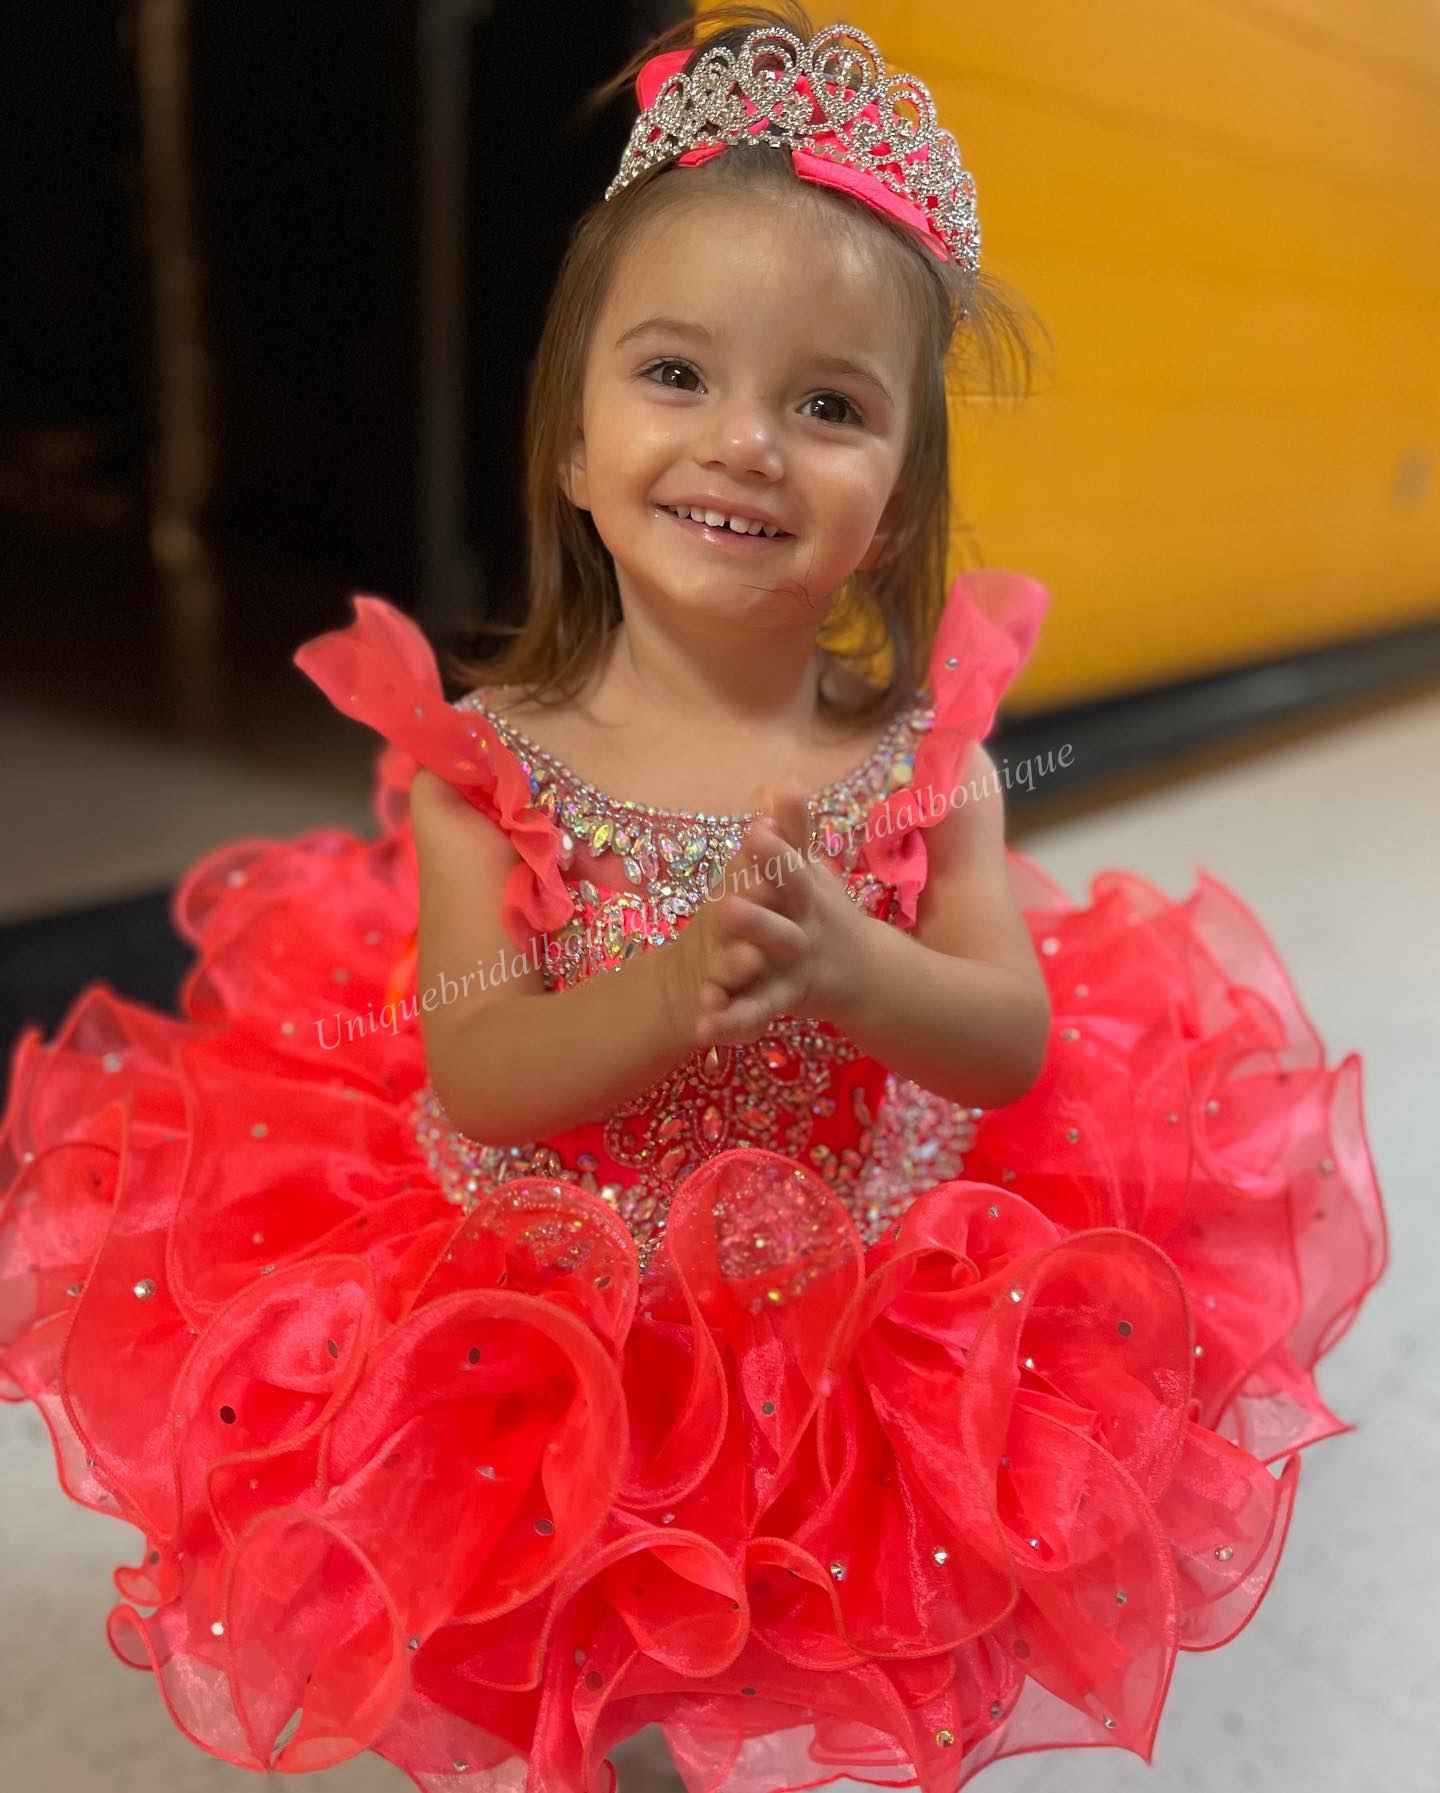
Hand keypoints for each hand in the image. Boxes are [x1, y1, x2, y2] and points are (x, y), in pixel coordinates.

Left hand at [674, 782, 871, 1049]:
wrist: (865, 974)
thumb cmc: (823, 910)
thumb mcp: (812, 870)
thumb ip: (794, 830)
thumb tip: (780, 783)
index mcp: (807, 892)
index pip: (792, 866)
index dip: (777, 849)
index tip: (757, 826)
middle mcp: (803, 927)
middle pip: (786, 913)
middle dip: (762, 905)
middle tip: (733, 889)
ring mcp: (793, 966)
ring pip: (769, 964)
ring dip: (744, 956)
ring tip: (716, 950)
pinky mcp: (779, 1000)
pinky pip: (753, 1011)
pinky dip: (729, 1020)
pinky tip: (702, 1025)